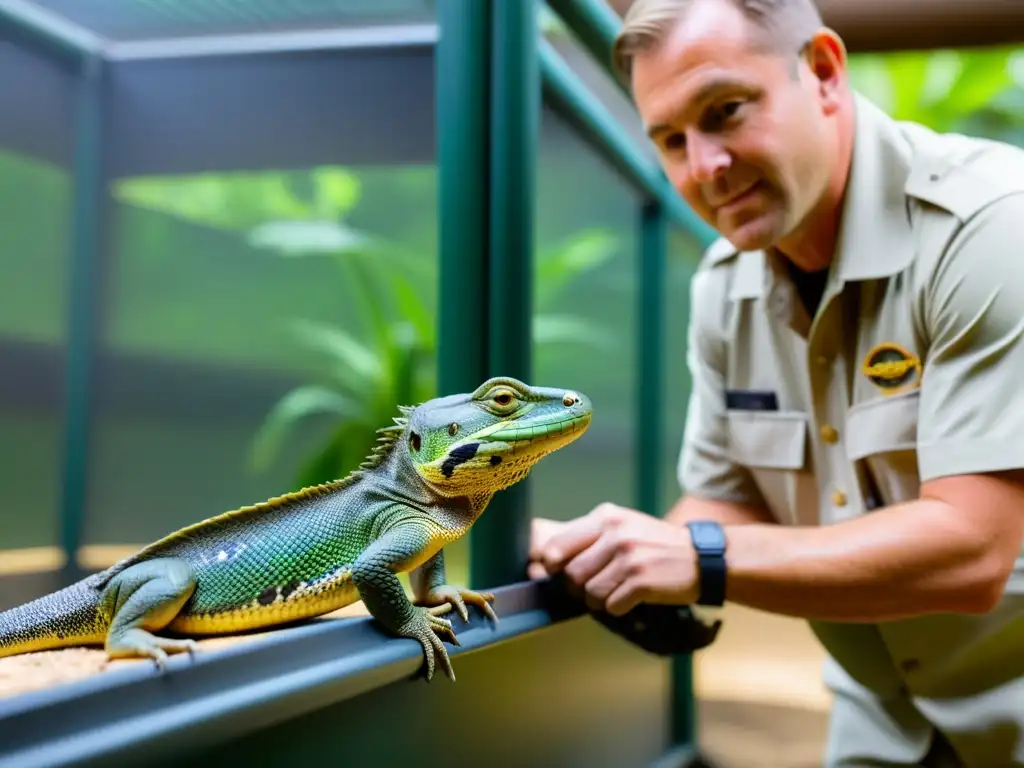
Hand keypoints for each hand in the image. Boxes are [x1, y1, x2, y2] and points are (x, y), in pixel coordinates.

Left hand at [531, 502, 699, 615]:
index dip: (551, 566)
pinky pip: (612, 606)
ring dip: (600, 601)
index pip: (557, 545)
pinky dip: (619, 608)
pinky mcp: (641, 581)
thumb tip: (549, 560)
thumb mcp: (624, 527)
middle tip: (596, 588)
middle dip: (579, 589)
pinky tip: (633, 599)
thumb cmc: (657, 545)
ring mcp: (629, 558)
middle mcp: (615, 534)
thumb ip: (590, 537)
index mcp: (606, 517)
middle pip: (572, 574)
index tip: (557, 574)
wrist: (702, 558)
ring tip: (617, 593)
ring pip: (590, 593)